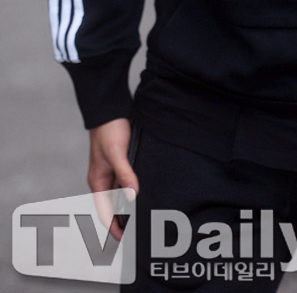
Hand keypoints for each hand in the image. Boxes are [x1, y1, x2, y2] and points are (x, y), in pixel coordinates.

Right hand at [88, 118, 138, 240]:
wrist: (110, 109)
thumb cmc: (108, 129)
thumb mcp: (116, 152)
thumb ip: (124, 173)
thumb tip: (133, 195)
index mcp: (98, 181)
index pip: (105, 211)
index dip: (114, 226)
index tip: (125, 239)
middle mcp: (105, 179)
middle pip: (114, 205)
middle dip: (125, 218)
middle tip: (141, 230)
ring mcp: (114, 171)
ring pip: (123, 194)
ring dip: (132, 203)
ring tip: (146, 214)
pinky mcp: (123, 162)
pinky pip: (129, 181)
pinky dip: (135, 189)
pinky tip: (147, 192)